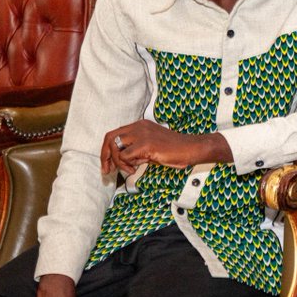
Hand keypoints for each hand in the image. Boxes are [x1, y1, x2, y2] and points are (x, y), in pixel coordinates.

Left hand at [101, 120, 230, 175]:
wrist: (191, 149)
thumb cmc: (174, 151)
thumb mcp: (151, 147)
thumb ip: (136, 149)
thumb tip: (121, 161)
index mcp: (140, 125)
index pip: (114, 134)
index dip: (107, 150)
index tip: (108, 164)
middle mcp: (139, 126)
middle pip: (110, 138)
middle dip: (105, 156)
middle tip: (107, 171)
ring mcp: (142, 134)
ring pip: (115, 147)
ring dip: (118, 162)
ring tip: (129, 169)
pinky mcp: (146, 144)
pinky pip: (125, 156)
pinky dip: (127, 165)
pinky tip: (136, 168)